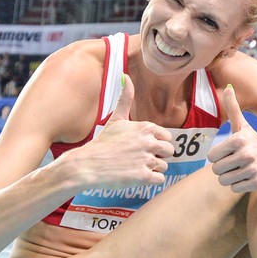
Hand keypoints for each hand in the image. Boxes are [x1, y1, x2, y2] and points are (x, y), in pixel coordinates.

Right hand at [76, 74, 174, 188]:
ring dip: (153, 169)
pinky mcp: (144, 176)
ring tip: (135, 167)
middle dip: (157, 156)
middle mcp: (149, 142)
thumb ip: (126, 98)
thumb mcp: (116, 119)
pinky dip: (150, 180)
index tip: (142, 146)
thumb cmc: (102, 142)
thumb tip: (126, 76)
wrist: (87, 165)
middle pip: (169, 152)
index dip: (156, 143)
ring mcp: (147, 159)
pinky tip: (136, 176)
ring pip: (164, 167)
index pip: (167, 137)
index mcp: (146, 127)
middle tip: (139, 158)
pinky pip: (160, 180)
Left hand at [207, 85, 256, 192]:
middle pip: (217, 170)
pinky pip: (235, 188)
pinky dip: (240, 185)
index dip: (218, 157)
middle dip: (224, 168)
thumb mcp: (244, 126)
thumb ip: (233, 108)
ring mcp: (253, 169)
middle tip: (236, 163)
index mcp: (238, 139)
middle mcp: (246, 154)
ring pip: (224, 181)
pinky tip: (250, 177)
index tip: (229, 154)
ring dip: (231, 178)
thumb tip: (228, 87)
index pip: (212, 157)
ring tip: (242, 170)